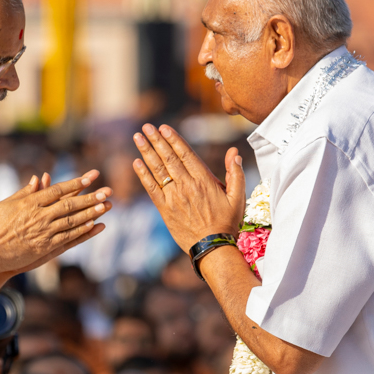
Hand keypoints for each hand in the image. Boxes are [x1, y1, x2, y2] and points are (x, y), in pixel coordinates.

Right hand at [0, 170, 110, 274]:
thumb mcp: (6, 205)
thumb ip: (25, 192)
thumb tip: (38, 179)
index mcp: (30, 203)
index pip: (57, 190)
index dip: (74, 184)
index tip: (89, 178)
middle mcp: (39, 217)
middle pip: (69, 205)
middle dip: (89, 197)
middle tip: (106, 191)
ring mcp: (44, 233)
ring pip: (72, 221)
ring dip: (90, 213)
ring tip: (105, 206)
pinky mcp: (46, 248)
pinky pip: (68, 238)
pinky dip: (82, 231)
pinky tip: (94, 225)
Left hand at [132, 124, 245, 250]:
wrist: (212, 247)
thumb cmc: (227, 222)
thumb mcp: (238, 197)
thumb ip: (235, 173)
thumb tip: (234, 152)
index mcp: (204, 180)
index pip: (185, 154)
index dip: (173, 139)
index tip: (164, 128)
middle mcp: (187, 186)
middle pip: (168, 158)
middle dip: (156, 140)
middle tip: (146, 126)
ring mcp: (174, 197)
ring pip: (158, 170)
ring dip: (146, 152)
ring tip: (138, 138)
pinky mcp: (165, 209)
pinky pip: (151, 188)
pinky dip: (143, 175)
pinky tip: (136, 163)